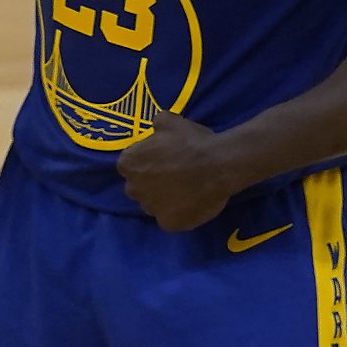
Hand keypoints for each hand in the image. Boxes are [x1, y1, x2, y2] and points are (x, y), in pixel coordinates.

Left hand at [115, 111, 242, 230]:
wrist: (218, 165)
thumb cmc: (192, 142)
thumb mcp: (170, 121)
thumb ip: (157, 123)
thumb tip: (156, 124)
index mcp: (128, 163)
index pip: (131, 166)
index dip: (148, 164)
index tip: (164, 161)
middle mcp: (133, 188)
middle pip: (139, 187)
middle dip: (152, 183)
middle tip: (175, 176)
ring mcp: (150, 208)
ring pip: (153, 205)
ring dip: (165, 200)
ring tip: (186, 190)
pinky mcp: (168, 224)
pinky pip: (169, 221)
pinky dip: (178, 215)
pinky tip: (192, 204)